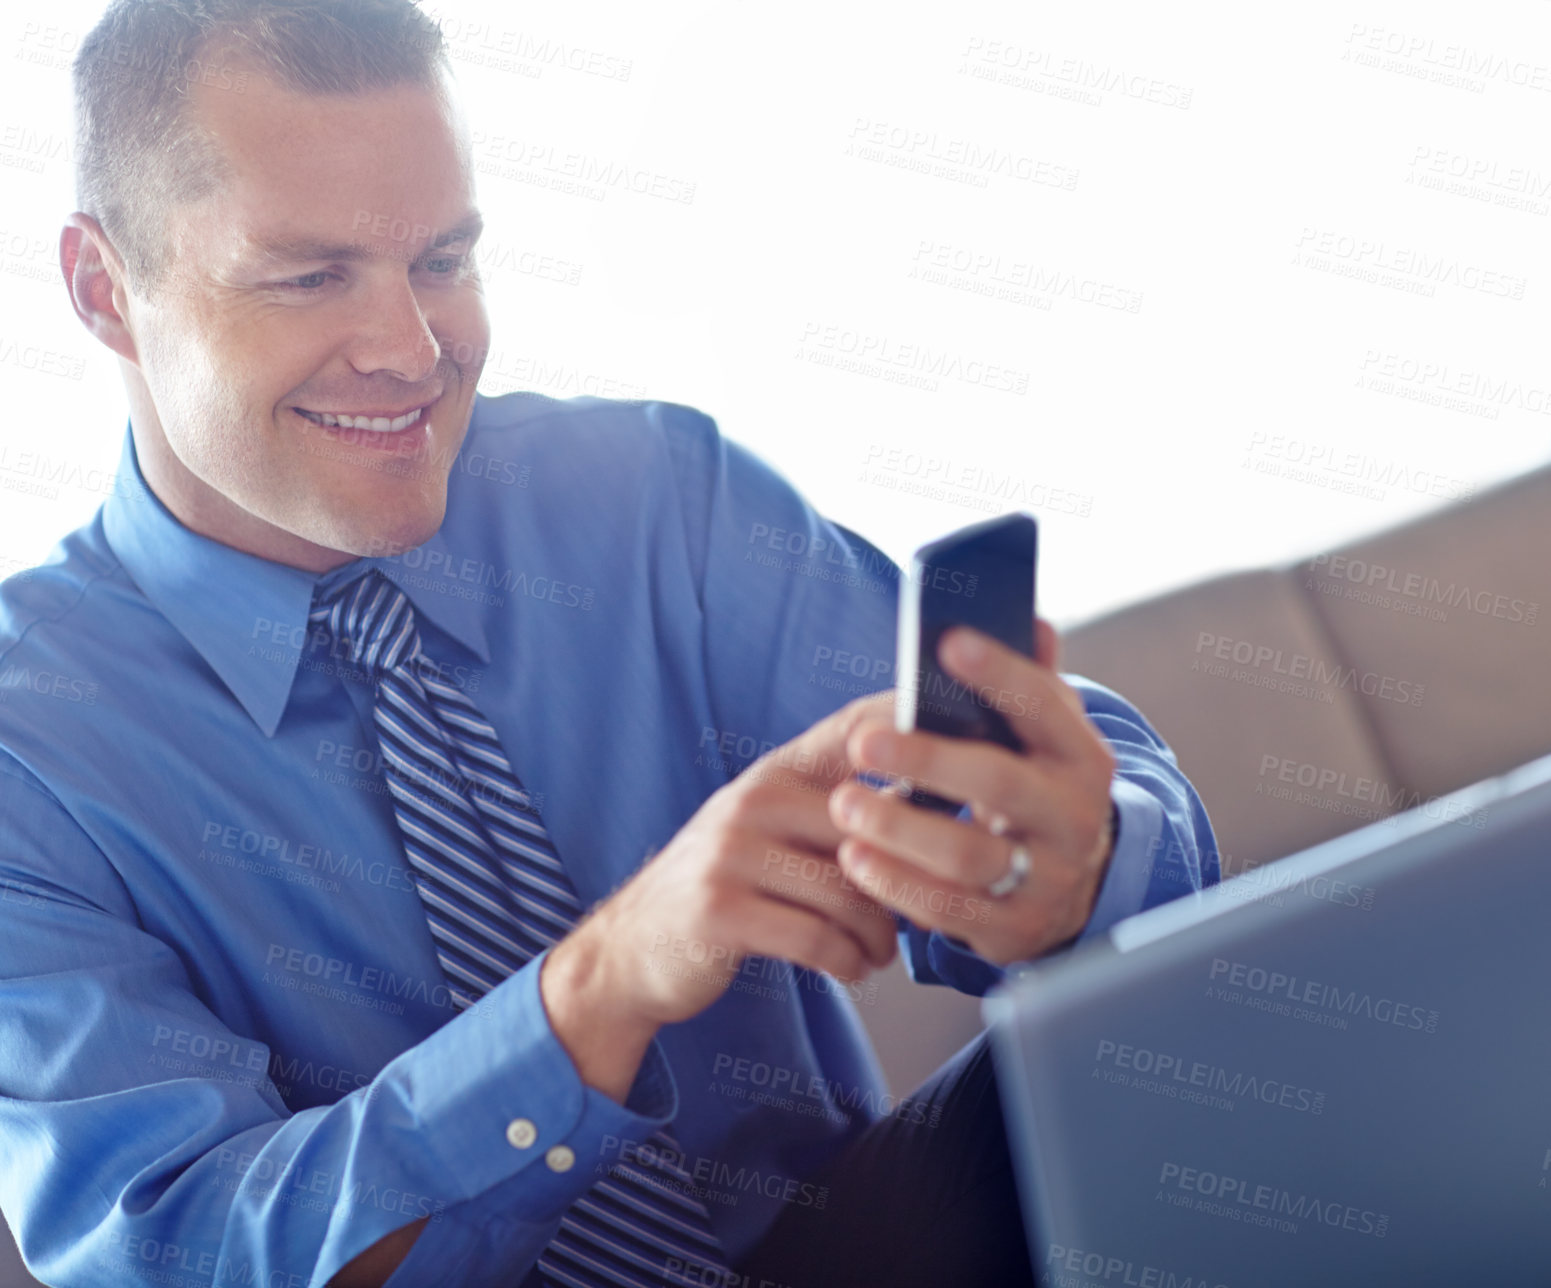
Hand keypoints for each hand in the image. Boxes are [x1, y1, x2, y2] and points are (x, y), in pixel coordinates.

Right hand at [541, 693, 900, 1099]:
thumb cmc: (726, 891)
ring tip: (878, 948)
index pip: (854, 728)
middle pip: (871, 830)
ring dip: (879, 934)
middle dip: (907, 880)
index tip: (970, 742)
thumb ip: (837, 813)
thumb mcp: (770, 833)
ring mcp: (731, 852)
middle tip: (918, 911)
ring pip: (851, 891)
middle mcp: (753, 800)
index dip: (913, 723)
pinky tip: (849, 966)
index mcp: (774, 773)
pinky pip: (818, 937)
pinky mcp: (721, 910)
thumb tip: (936, 799)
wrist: (633, 951)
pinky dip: (848, 961)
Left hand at [827, 620, 1117, 965]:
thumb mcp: (1044, 740)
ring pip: (969, 854)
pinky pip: (949, 910)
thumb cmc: (1035, 790)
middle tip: (863, 743)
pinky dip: (896, 884)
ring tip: (845, 804)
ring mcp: (1047, 877)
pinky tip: (855, 858)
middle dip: (928, 760)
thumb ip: (1031, 683)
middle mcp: (1074, 817)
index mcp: (1081, 756)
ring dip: (900, 829)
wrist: (1072, 888)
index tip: (946, 642)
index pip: (1044, 705)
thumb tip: (1027, 616)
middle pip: (1000, 783)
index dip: (1000, 672)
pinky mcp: (1013, 930)